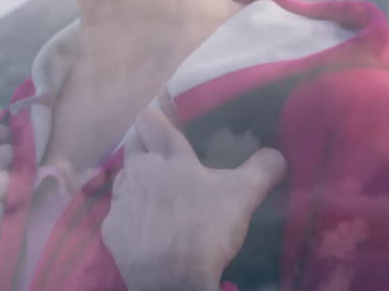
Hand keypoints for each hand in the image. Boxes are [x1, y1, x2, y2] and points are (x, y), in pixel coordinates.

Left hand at [101, 107, 286, 290]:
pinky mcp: (111, 229)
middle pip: (133, 143)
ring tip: (157, 191)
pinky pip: (119, 212)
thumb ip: (262, 169)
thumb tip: (278, 154)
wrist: (172, 279)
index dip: (156, 114)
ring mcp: (121, 200)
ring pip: (124, 177)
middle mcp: (139, 171)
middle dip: (145, 143)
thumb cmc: (205, 229)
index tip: (165, 114)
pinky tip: (146, 225)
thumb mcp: (243, 196)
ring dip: (137, 178)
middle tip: (164, 153)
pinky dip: (131, 214)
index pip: (151, 119)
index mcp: (169, 157)